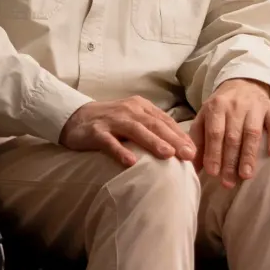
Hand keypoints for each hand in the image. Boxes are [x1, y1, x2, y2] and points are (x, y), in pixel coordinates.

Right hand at [59, 96, 197, 167]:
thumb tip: (178, 146)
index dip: (180, 135)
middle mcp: (128, 111)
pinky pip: (109, 142)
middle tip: (189, 155)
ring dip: (153, 142)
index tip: (195, 150)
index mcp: (140, 107)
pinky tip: (130, 162)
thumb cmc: (110, 122)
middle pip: (154, 124)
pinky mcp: (96, 132)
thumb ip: (152, 128)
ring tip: (168, 155)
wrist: (75, 117)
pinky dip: (120, 152)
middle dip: (173, 140)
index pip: (164, 121)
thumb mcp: (133, 119)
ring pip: (135, 131)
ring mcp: (111, 121)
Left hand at [193, 78, 269, 187]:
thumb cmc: (221, 108)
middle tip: (228, 182)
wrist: (242, 84)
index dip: (214, 153)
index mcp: (216, 107)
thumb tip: (193, 166)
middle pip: (233, 136)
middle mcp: (236, 106)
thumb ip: (199, 140)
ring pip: (252, 133)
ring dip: (249, 155)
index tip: (213, 172)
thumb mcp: (205, 118)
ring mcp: (255, 106)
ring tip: (246, 175)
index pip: (215, 133)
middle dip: (230, 161)